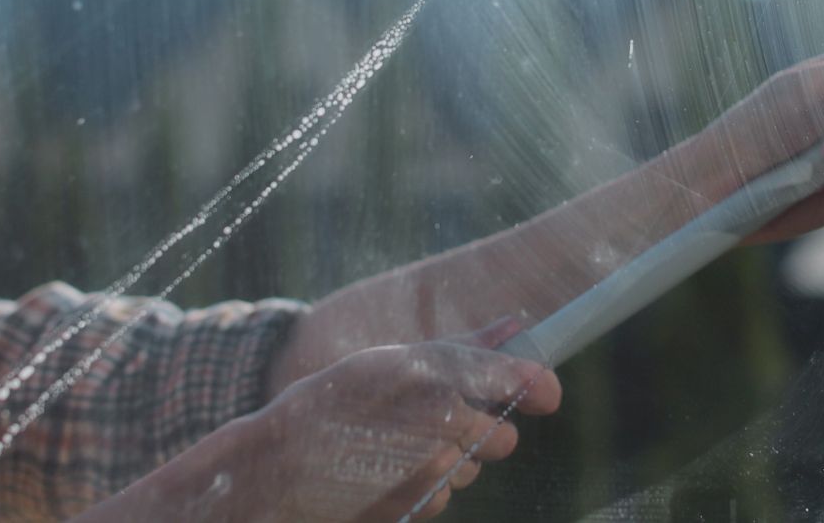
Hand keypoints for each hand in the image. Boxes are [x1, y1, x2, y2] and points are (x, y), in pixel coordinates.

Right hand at [88, 320, 560, 521]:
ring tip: (395, 448)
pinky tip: (387, 473)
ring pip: (471, 471)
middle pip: (501, 439)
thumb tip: (516, 323)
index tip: (546, 394)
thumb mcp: (391, 361)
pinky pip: (444, 496)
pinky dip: (425, 489)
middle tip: (439, 426)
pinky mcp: (419, 500)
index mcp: (432, 367)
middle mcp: (439, 413)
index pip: (514, 377)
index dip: (535, 385)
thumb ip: (460, 346)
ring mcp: (431, 462)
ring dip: (449, 463)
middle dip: (482, 435)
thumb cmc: (333, 404)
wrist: (276, 464)